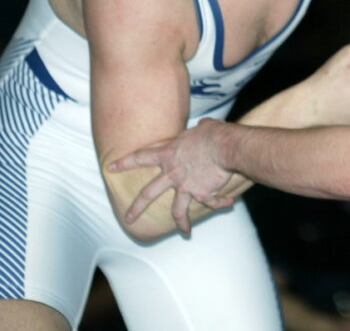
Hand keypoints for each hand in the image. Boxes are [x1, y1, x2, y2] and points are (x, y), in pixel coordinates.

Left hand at [108, 118, 233, 234]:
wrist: (225, 148)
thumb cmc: (213, 134)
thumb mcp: (202, 127)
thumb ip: (197, 131)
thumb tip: (205, 127)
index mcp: (169, 154)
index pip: (141, 158)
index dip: (125, 163)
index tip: (111, 168)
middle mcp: (174, 173)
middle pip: (149, 193)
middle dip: (137, 207)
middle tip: (128, 218)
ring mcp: (187, 186)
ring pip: (178, 210)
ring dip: (180, 222)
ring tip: (183, 232)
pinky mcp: (203, 194)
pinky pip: (212, 203)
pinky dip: (220, 203)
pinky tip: (228, 203)